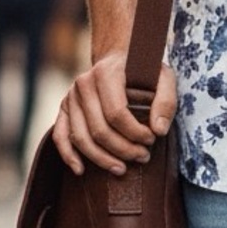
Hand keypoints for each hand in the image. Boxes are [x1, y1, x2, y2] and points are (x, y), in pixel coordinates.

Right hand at [53, 52, 177, 175]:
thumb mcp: (164, 77)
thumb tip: (159, 131)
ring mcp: (71, 96)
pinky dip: (68, 155)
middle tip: (143, 157)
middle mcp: (84, 83)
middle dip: (122, 149)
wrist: (120, 57)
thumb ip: (166, 101)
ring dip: (101, 158)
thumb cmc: (143, 70)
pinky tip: (81, 170)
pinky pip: (60, 135)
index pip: (117, 113)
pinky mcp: (64, 107)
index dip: (135, 133)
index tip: (151, 140)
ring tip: (122, 168)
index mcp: (107, 73)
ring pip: (80, 137)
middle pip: (99, 129)